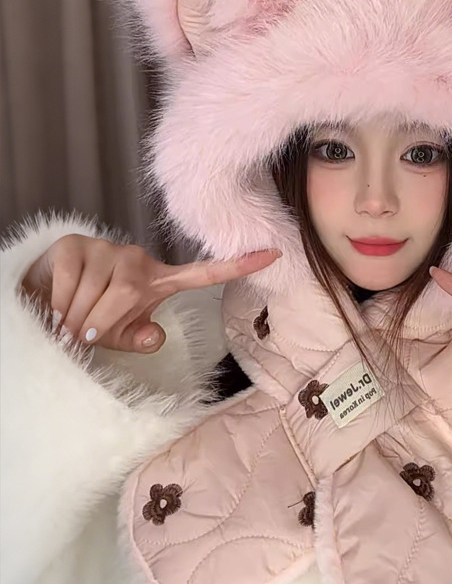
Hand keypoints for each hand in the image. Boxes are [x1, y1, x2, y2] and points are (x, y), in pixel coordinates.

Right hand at [21, 234, 281, 353]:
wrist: (44, 298)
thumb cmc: (91, 317)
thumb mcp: (119, 335)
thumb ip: (139, 338)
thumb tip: (152, 337)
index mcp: (159, 282)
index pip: (205, 274)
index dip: (240, 266)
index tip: (275, 253)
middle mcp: (139, 260)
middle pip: (131, 296)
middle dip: (103, 324)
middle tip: (85, 334)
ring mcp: (109, 248)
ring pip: (99, 294)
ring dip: (77, 319)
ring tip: (69, 320)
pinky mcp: (77, 244)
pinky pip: (73, 284)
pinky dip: (61, 305)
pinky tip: (55, 304)